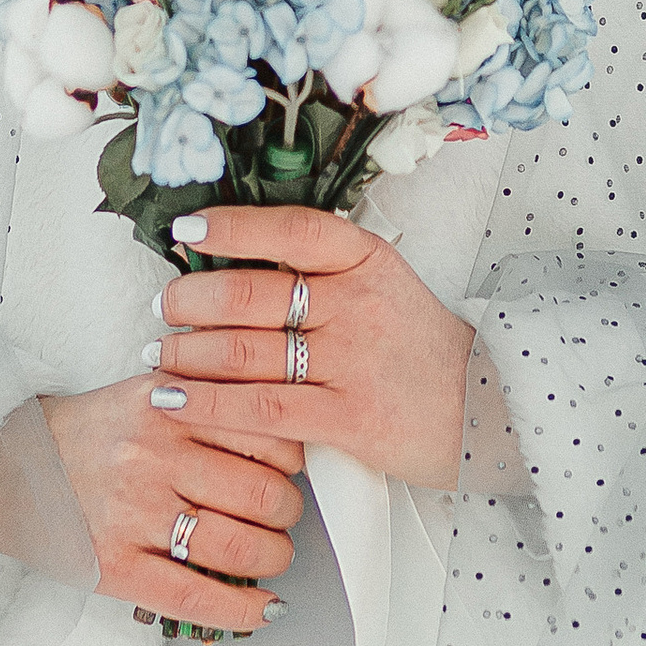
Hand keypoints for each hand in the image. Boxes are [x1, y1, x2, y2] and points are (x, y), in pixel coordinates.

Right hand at [34, 377, 304, 632]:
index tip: (286, 471)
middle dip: (286, 515)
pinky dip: (244, 611)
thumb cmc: (86, 435)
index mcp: (169, 407)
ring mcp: (135, 514)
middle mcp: (154, 456)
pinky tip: (263, 609)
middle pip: (264, 496)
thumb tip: (280, 429)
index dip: (292, 461)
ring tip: (267, 557)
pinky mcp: (116, 566)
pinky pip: (198, 598)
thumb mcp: (147, 394)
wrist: (6, 468)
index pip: (268, 435)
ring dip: (272, 560)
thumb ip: (207, 401)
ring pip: (241, 549)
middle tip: (278, 518)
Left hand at [145, 206, 473, 487]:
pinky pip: (261, 410)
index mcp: (368, 261)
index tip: (186, 229)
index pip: (291, 230)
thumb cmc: (421, 349)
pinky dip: (207, 405)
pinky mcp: (350, 419)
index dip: (230, 226)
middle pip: (252, 295)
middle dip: (191, 300)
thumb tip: (238, 262)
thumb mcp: (383, 287)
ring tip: (159, 357)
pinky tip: (173, 401)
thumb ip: (323, 273)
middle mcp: (359, 304)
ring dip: (188, 354)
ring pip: (247, 352)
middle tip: (164, 307)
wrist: (487, 408)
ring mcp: (355, 362)